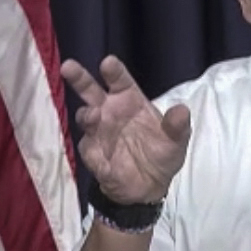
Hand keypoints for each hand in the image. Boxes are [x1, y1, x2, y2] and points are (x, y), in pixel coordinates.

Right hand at [61, 56, 190, 203]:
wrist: (149, 187)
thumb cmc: (161, 154)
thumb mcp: (176, 141)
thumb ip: (178, 126)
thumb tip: (182, 110)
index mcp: (130, 101)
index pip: (120, 80)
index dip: (114, 71)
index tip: (108, 63)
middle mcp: (109, 112)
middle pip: (90, 91)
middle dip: (79, 78)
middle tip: (68, 67)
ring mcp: (99, 133)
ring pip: (86, 119)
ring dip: (87, 116)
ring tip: (93, 115)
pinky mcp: (94, 155)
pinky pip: (91, 151)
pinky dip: (95, 153)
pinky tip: (102, 158)